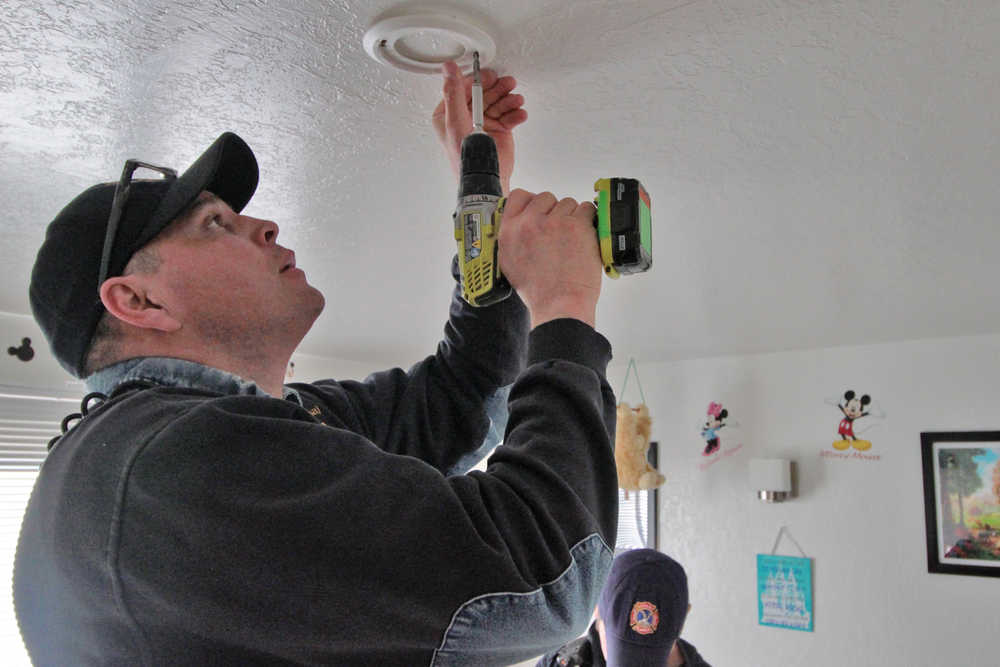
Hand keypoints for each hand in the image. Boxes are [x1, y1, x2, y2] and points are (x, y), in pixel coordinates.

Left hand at [433, 61, 526, 194]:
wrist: (486, 180)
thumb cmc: (466, 159)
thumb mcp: (456, 122)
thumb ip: (453, 94)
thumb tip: (448, 69)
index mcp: (449, 115)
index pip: (462, 89)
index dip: (477, 81)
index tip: (489, 76)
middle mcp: (465, 118)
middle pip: (483, 93)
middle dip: (497, 88)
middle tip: (508, 83)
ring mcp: (483, 124)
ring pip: (498, 102)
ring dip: (509, 100)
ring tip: (517, 101)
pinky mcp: (499, 130)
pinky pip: (509, 115)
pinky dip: (516, 114)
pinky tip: (519, 114)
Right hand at [498, 190, 601, 328]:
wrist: (559, 305)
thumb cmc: (539, 291)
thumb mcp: (510, 263)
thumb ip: (513, 238)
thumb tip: (520, 223)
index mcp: (510, 231)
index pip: (518, 196)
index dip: (532, 201)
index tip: (541, 209)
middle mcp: (529, 223)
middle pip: (545, 197)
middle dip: (554, 211)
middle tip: (559, 232)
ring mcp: (554, 222)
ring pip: (568, 203)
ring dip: (572, 217)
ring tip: (572, 240)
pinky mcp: (576, 225)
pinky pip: (587, 209)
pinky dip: (589, 220)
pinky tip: (584, 237)